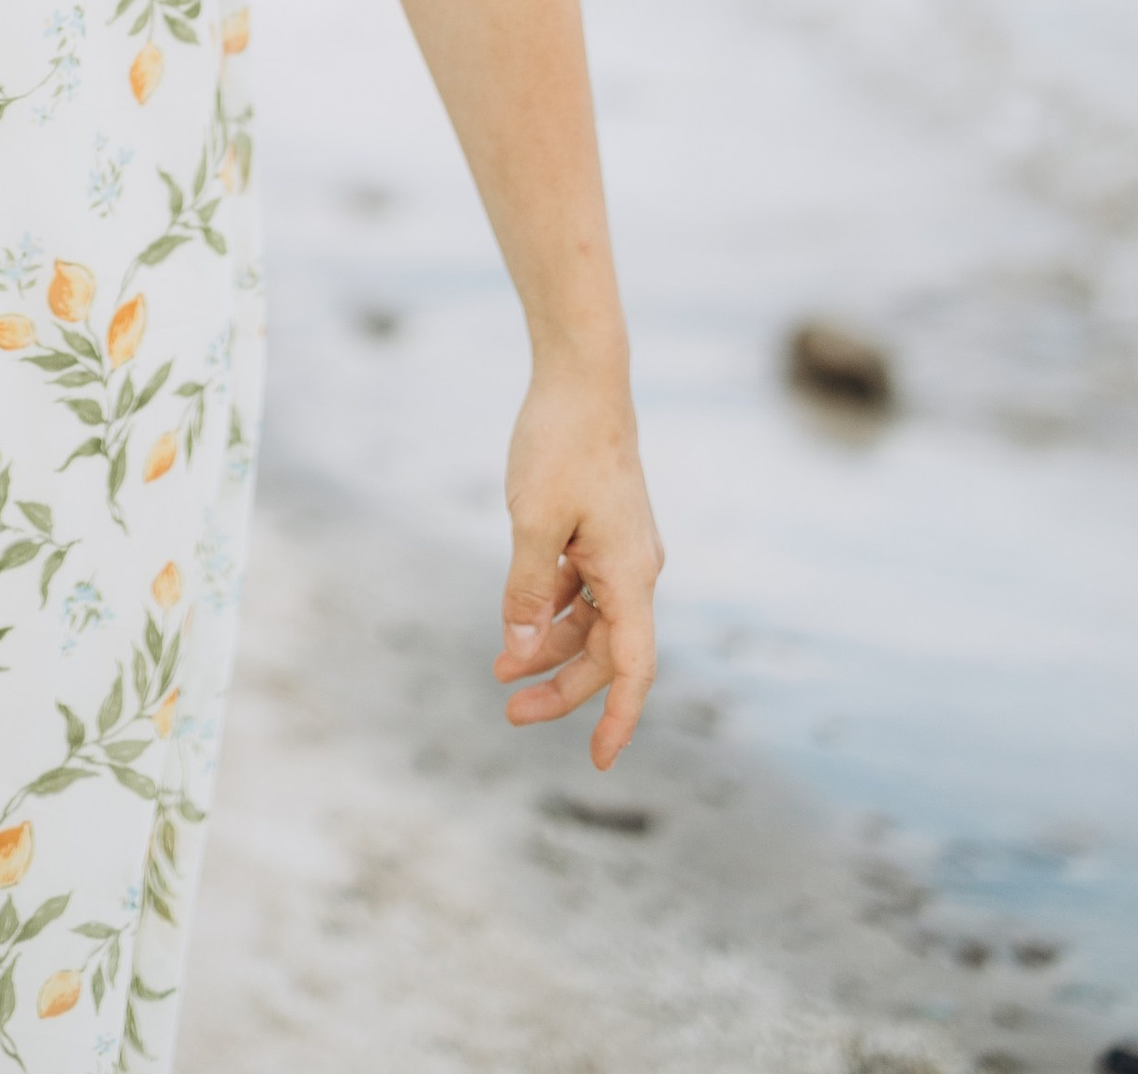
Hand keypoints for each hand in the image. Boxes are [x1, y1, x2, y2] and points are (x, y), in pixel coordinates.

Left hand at [493, 361, 662, 767]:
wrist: (582, 377)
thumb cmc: (560, 444)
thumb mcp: (533, 523)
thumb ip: (526, 593)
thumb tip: (518, 655)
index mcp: (630, 576)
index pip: (631, 669)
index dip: (618, 719)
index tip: (599, 762)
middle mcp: (636, 569)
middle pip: (606, 652)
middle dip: (561, 687)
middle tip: (509, 713)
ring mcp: (622, 548)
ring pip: (591, 620)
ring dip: (550, 647)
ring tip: (500, 669)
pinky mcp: (605, 529)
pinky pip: (583, 587)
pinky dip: (553, 607)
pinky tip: (517, 617)